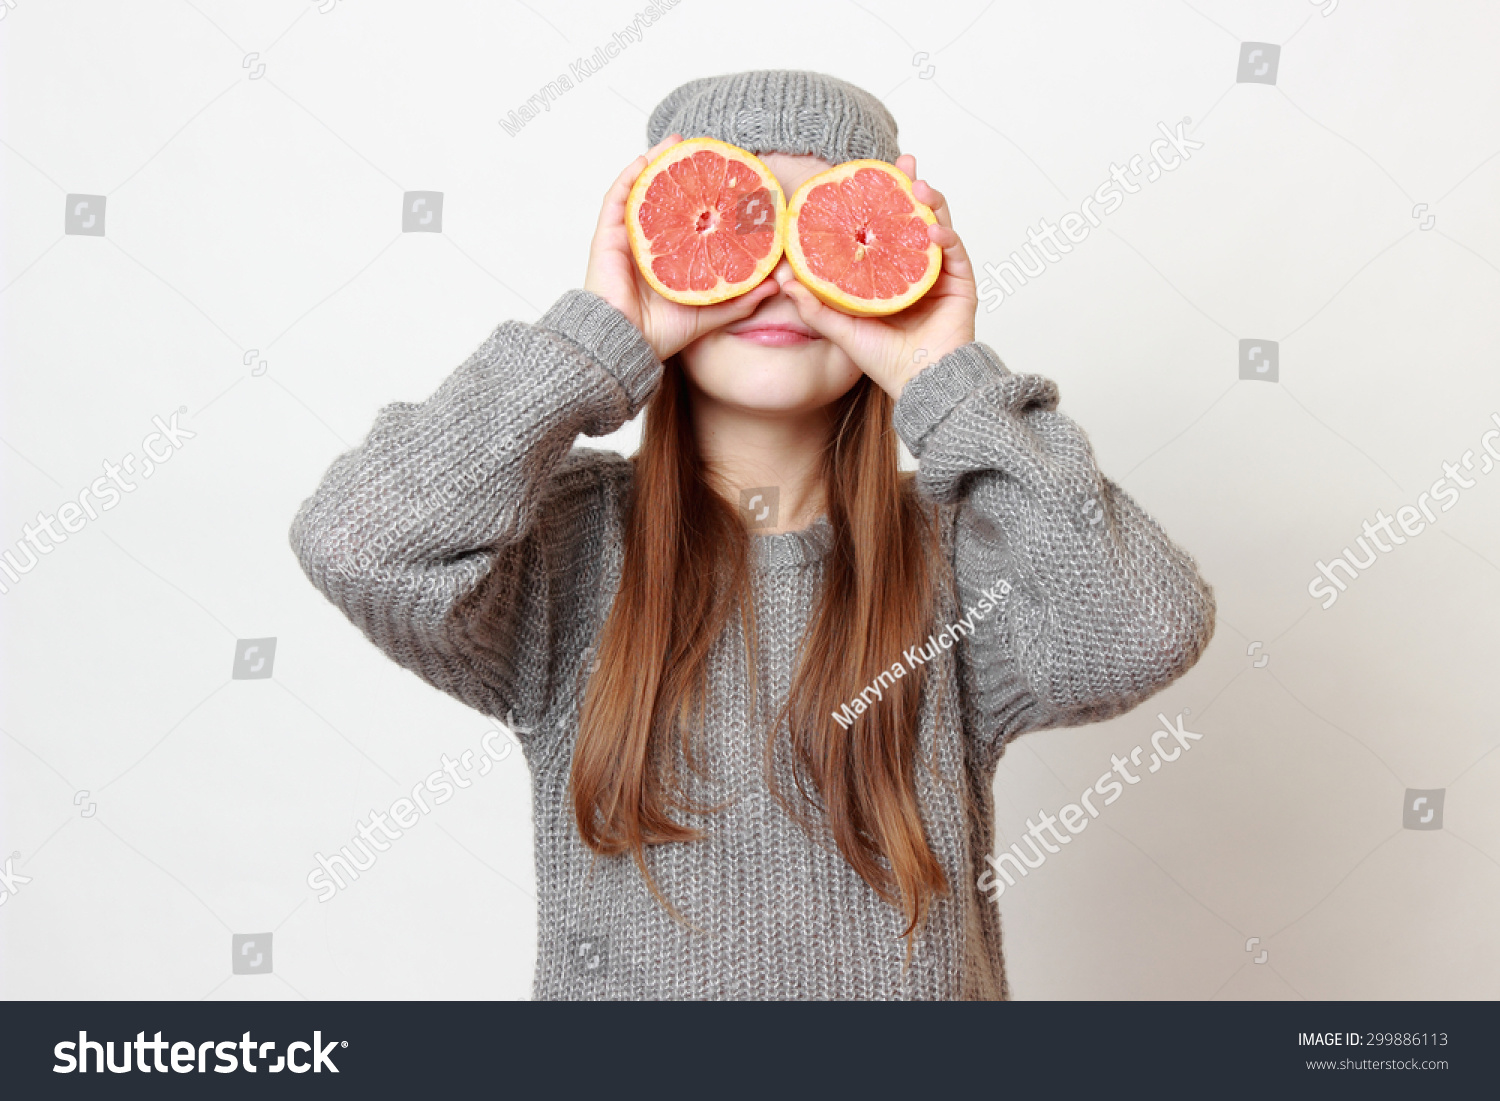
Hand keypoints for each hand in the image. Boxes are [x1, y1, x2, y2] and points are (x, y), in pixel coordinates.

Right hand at [583, 133, 779, 361]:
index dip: (701, 194)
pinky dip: (630, 176)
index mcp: (668, 257)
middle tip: (699, 149)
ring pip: (640, 190)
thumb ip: (740, 298)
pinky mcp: (606, 237)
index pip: (685, 217)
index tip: (723, 175)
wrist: (627, 344)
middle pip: (664, 197)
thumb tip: (775, 284)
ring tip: (674, 141)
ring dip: (655, 162)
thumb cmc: (661, 333)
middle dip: (680, 170)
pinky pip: (617, 198)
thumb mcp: (710, 312)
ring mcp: (626, 238)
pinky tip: (646, 159)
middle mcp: (647, 243)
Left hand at [777, 153, 977, 399]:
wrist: (920, 385)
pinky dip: (945, 236)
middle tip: (901, 162)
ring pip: (938, 226)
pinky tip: (932, 230)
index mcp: (889, 274)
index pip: (884, 226)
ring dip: (930, 203)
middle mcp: (914, 269)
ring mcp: (940, 274)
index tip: (866, 174)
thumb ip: (814, 305)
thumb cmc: (884, 362)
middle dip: (910, 186)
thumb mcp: (841, 329)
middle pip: (914, 217)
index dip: (879, 199)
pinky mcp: (961, 284)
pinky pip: (956, 252)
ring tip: (916, 187)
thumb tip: (782, 279)